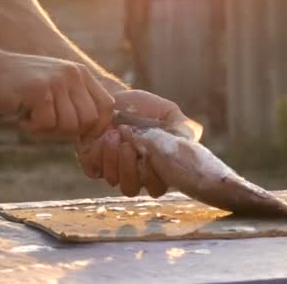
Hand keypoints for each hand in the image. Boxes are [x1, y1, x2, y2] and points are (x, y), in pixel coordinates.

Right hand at [0, 52, 113, 138]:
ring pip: (69, 125)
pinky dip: (33, 128)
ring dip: (49, 131)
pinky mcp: (39, 90)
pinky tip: (22, 117)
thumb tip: (95, 138)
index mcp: (81, 74)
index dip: (97, 128)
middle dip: (69, 133)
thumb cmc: (21, 87)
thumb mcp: (56, 89)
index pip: (107, 106)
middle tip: (47, 126)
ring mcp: (56, 81)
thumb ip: (76, 105)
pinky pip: (47, 124)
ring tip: (32, 118)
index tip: (80, 138)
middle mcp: (73, 74)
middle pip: (89, 120)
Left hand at [76, 90, 190, 197]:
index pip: (157, 187)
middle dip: (130, 168)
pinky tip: (102, 137)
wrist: (115, 97)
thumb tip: (192, 138)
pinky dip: (99, 154)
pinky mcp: (93, 164)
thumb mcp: (168, 112)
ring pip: (114, 181)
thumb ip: (182, 126)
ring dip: (114, 159)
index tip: (150, 152)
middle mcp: (135, 175)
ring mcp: (113, 171)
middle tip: (129, 144)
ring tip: (115, 135)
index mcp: (156, 168)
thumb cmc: (144, 107)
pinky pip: (94, 170)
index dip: (152, 175)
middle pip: (132, 190)